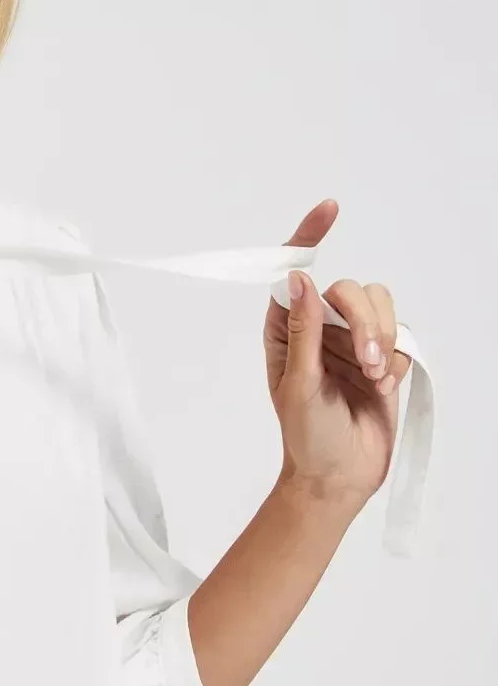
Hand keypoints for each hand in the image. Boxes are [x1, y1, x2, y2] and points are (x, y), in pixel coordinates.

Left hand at [262, 200, 413, 510]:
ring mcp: (351, 341)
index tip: (329, 210)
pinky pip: (399, 335)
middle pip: (349, 289)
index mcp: (286, 329)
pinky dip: (394, 360)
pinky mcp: (380, 357)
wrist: (340, 474)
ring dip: (382, 339)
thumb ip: (302, 332)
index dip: (308, 238)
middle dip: (363, 322)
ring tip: (373, 378)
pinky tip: (381, 386)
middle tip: (365, 361)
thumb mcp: (298, 384)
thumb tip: (300, 280)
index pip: (294, 273)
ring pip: (379, 307)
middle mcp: (318, 328)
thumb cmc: (307, 436)